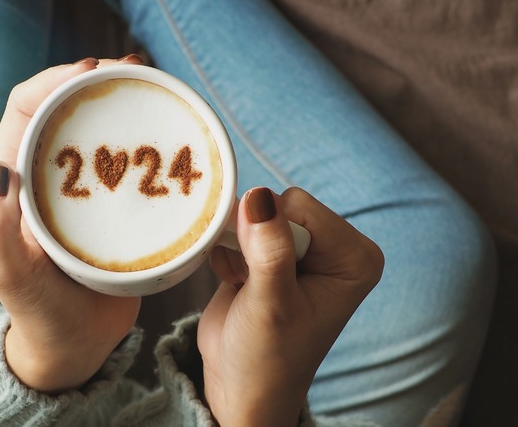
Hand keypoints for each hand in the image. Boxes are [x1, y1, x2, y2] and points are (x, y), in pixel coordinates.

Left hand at [0, 56, 143, 392]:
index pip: (25, 108)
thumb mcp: (10, 275)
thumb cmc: (38, 314)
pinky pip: (129, 161)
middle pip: (66, 105)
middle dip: (96, 77)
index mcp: (17, 182)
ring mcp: (85, 189)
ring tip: (154, 85)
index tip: (91, 71)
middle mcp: (49, 176)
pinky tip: (169, 131)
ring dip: (122, 98)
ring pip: (98, 127)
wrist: (75, 346)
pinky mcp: (115, 205)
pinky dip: (146, 137)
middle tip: (136, 69)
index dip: (53, 80)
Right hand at [199, 187, 383, 425]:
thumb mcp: (271, 305)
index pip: (301, 207)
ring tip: (245, 285)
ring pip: (255, 212)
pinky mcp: (272, 253)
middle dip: (254, 239)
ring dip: (238, 246)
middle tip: (252, 282)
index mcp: (354, 258)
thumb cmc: (267, 358)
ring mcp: (302, 250)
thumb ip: (269, 250)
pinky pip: (239, 226)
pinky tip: (236, 282)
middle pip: (279, 205)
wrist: (241, 387)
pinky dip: (228, 251)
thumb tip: (257, 195)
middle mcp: (334, 248)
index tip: (266, 278)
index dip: (272, 237)